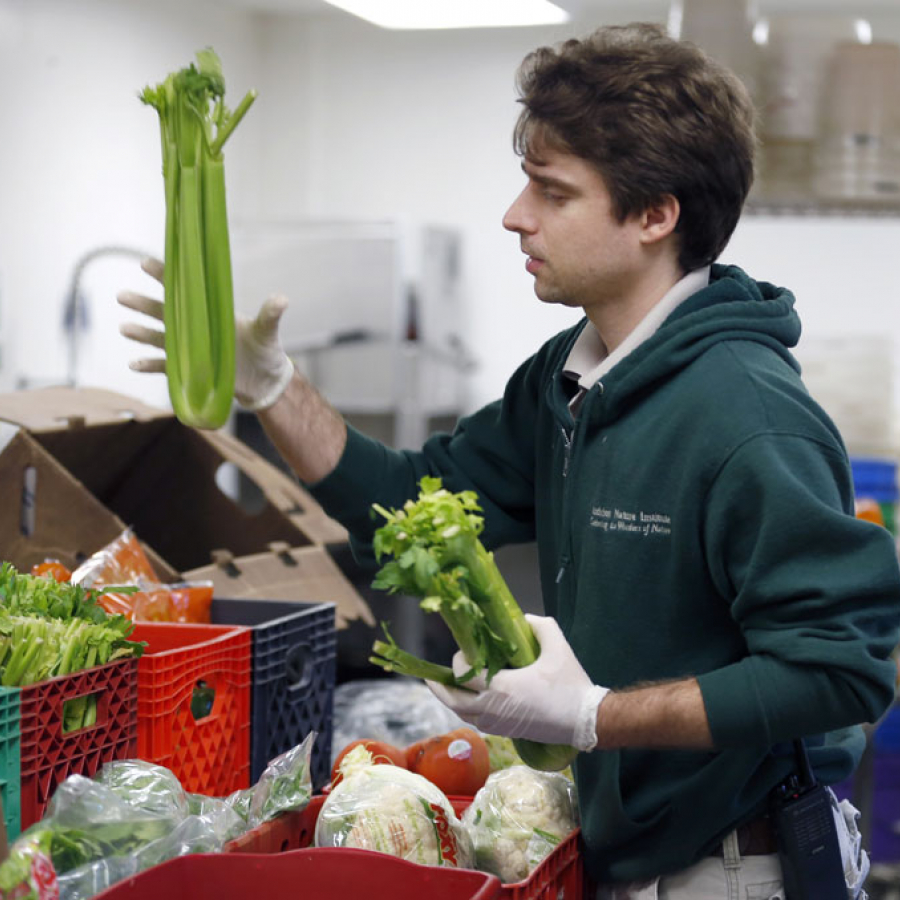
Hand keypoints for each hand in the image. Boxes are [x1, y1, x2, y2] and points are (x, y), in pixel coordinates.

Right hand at [117, 257, 295, 410]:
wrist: (265, 382)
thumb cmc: (267, 352)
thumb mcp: (267, 333)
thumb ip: (270, 316)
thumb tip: (282, 299)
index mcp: (212, 313)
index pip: (186, 291)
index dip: (165, 276)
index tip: (145, 263)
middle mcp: (197, 329)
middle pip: (165, 313)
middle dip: (143, 304)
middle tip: (121, 296)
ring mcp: (191, 350)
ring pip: (160, 338)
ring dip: (141, 334)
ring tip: (124, 328)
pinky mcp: (191, 372)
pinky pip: (166, 368)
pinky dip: (150, 366)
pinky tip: (133, 365)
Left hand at [427, 614, 608, 751]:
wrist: (586, 721)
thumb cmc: (571, 685)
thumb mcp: (558, 647)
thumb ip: (539, 626)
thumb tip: (523, 617)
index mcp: (502, 687)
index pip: (463, 675)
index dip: (456, 663)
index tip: (463, 653)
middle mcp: (494, 708)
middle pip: (453, 701)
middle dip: (439, 688)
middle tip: (431, 678)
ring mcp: (498, 723)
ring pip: (463, 714)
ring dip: (452, 701)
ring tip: (447, 688)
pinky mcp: (505, 732)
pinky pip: (477, 722)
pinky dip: (467, 711)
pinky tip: (470, 701)